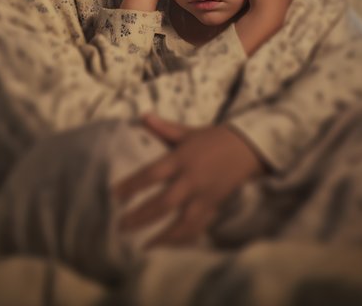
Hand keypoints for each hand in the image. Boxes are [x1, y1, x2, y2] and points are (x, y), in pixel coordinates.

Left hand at [114, 114, 263, 245]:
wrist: (247, 148)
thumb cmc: (213, 138)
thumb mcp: (188, 131)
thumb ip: (164, 128)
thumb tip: (143, 116)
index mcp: (182, 158)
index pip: (152, 174)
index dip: (132, 185)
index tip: (114, 194)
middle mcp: (191, 179)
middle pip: (164, 203)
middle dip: (141, 216)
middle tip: (121, 226)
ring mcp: (204, 196)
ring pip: (182, 222)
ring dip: (163, 236)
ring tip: (144, 245)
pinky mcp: (214, 206)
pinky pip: (198, 227)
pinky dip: (184, 238)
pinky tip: (170, 245)